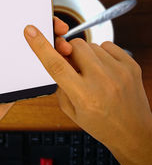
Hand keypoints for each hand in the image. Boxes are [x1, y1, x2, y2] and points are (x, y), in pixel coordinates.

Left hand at [0, 0, 70, 135]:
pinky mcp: (20, 78)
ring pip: (35, 48)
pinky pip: (37, 68)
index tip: (36, 2)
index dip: (20, 8)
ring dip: (51, 43)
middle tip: (58, 25)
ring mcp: (11, 63)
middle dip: (44, 24)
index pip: (3, 18)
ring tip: (64, 44)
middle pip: (24, 31)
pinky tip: (61, 60)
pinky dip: (50, 62)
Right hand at [24, 25, 151, 164]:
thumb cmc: (100, 123)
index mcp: (83, 96)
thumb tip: (57, 55)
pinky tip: (103, 69)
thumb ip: (60, 82)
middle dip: (68, 52)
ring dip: (85, 55)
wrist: (134, 133)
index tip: (31, 31)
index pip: (56, 65)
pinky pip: (106, 45)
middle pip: (74, 47)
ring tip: (91, 72)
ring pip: (90, 44)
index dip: (40, 46)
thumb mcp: (70, 110)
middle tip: (73, 66)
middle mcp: (102, 82)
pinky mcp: (131, 65)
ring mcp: (119, 71)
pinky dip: (100, 54)